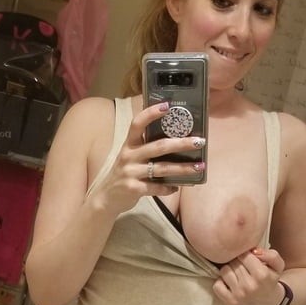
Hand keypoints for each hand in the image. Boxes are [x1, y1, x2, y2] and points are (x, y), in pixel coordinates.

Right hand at [89, 102, 205, 217]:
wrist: (105, 198)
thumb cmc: (123, 174)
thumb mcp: (129, 157)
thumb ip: (145, 148)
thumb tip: (175, 141)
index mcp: (128, 144)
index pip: (138, 124)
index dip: (151, 113)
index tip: (167, 106)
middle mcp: (129, 156)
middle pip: (159, 147)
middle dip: (181, 143)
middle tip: (200, 141)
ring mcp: (131, 173)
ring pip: (162, 168)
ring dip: (183, 168)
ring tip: (200, 166)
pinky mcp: (133, 189)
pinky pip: (156, 188)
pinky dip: (168, 188)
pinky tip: (177, 187)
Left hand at [212, 247, 286, 304]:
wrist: (268, 301)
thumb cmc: (270, 280)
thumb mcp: (277, 265)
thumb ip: (271, 255)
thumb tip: (254, 251)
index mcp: (261, 275)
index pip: (245, 255)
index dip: (246, 254)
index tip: (248, 259)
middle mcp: (249, 285)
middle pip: (234, 262)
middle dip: (238, 262)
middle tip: (244, 267)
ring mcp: (238, 294)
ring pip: (224, 271)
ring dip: (230, 270)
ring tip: (237, 274)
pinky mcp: (230, 301)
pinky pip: (216, 285)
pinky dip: (221, 282)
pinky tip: (230, 282)